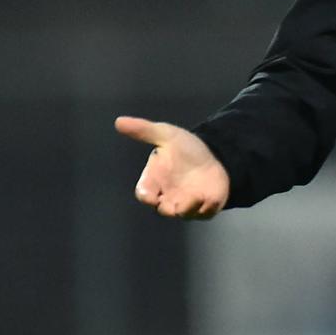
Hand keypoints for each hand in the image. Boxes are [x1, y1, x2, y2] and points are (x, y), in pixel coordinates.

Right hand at [115, 117, 229, 218]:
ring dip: (188, 207)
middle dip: (167, 206)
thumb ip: (144, 130)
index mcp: (155, 181)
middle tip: (173, 202)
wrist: (216, 153)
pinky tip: (210, 200)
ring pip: (183, 213)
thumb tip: (119, 121)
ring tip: (196, 196)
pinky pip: (204, 213)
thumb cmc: (186, 148)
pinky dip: (206, 209)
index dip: (146, 195)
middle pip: (162, 208)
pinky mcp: (206, 206)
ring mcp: (187, 203)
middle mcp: (168, 195)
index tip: (149, 194)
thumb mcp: (166, 135)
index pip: (144, 194)